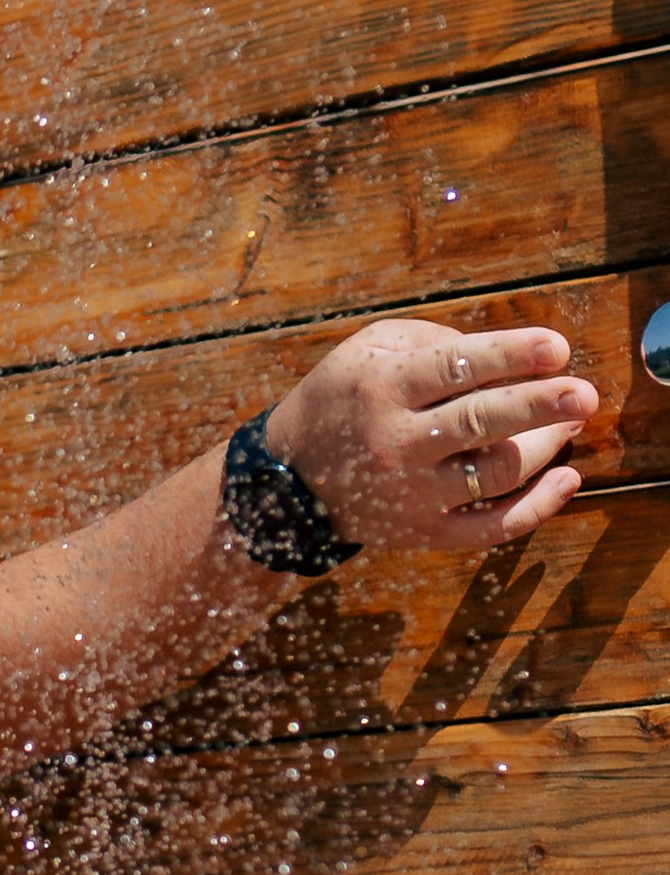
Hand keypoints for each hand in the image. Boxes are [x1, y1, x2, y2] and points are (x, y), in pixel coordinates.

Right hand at [266, 320, 595, 551]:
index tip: (557, 348)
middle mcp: (398, 442)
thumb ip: (436, 343)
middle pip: (482, 421)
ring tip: (571, 421)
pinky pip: (491, 527)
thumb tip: (512, 354)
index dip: (510, 355)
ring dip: (545, 447)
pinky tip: (567, 480)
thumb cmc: (343, 400)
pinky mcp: (426, 531)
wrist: (290, 480)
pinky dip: (537, 508)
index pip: (455, 368)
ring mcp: (414, 492)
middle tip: (584, 394)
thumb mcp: (369, 350)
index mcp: (383, 388)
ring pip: (496, 471)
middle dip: (540, 405)